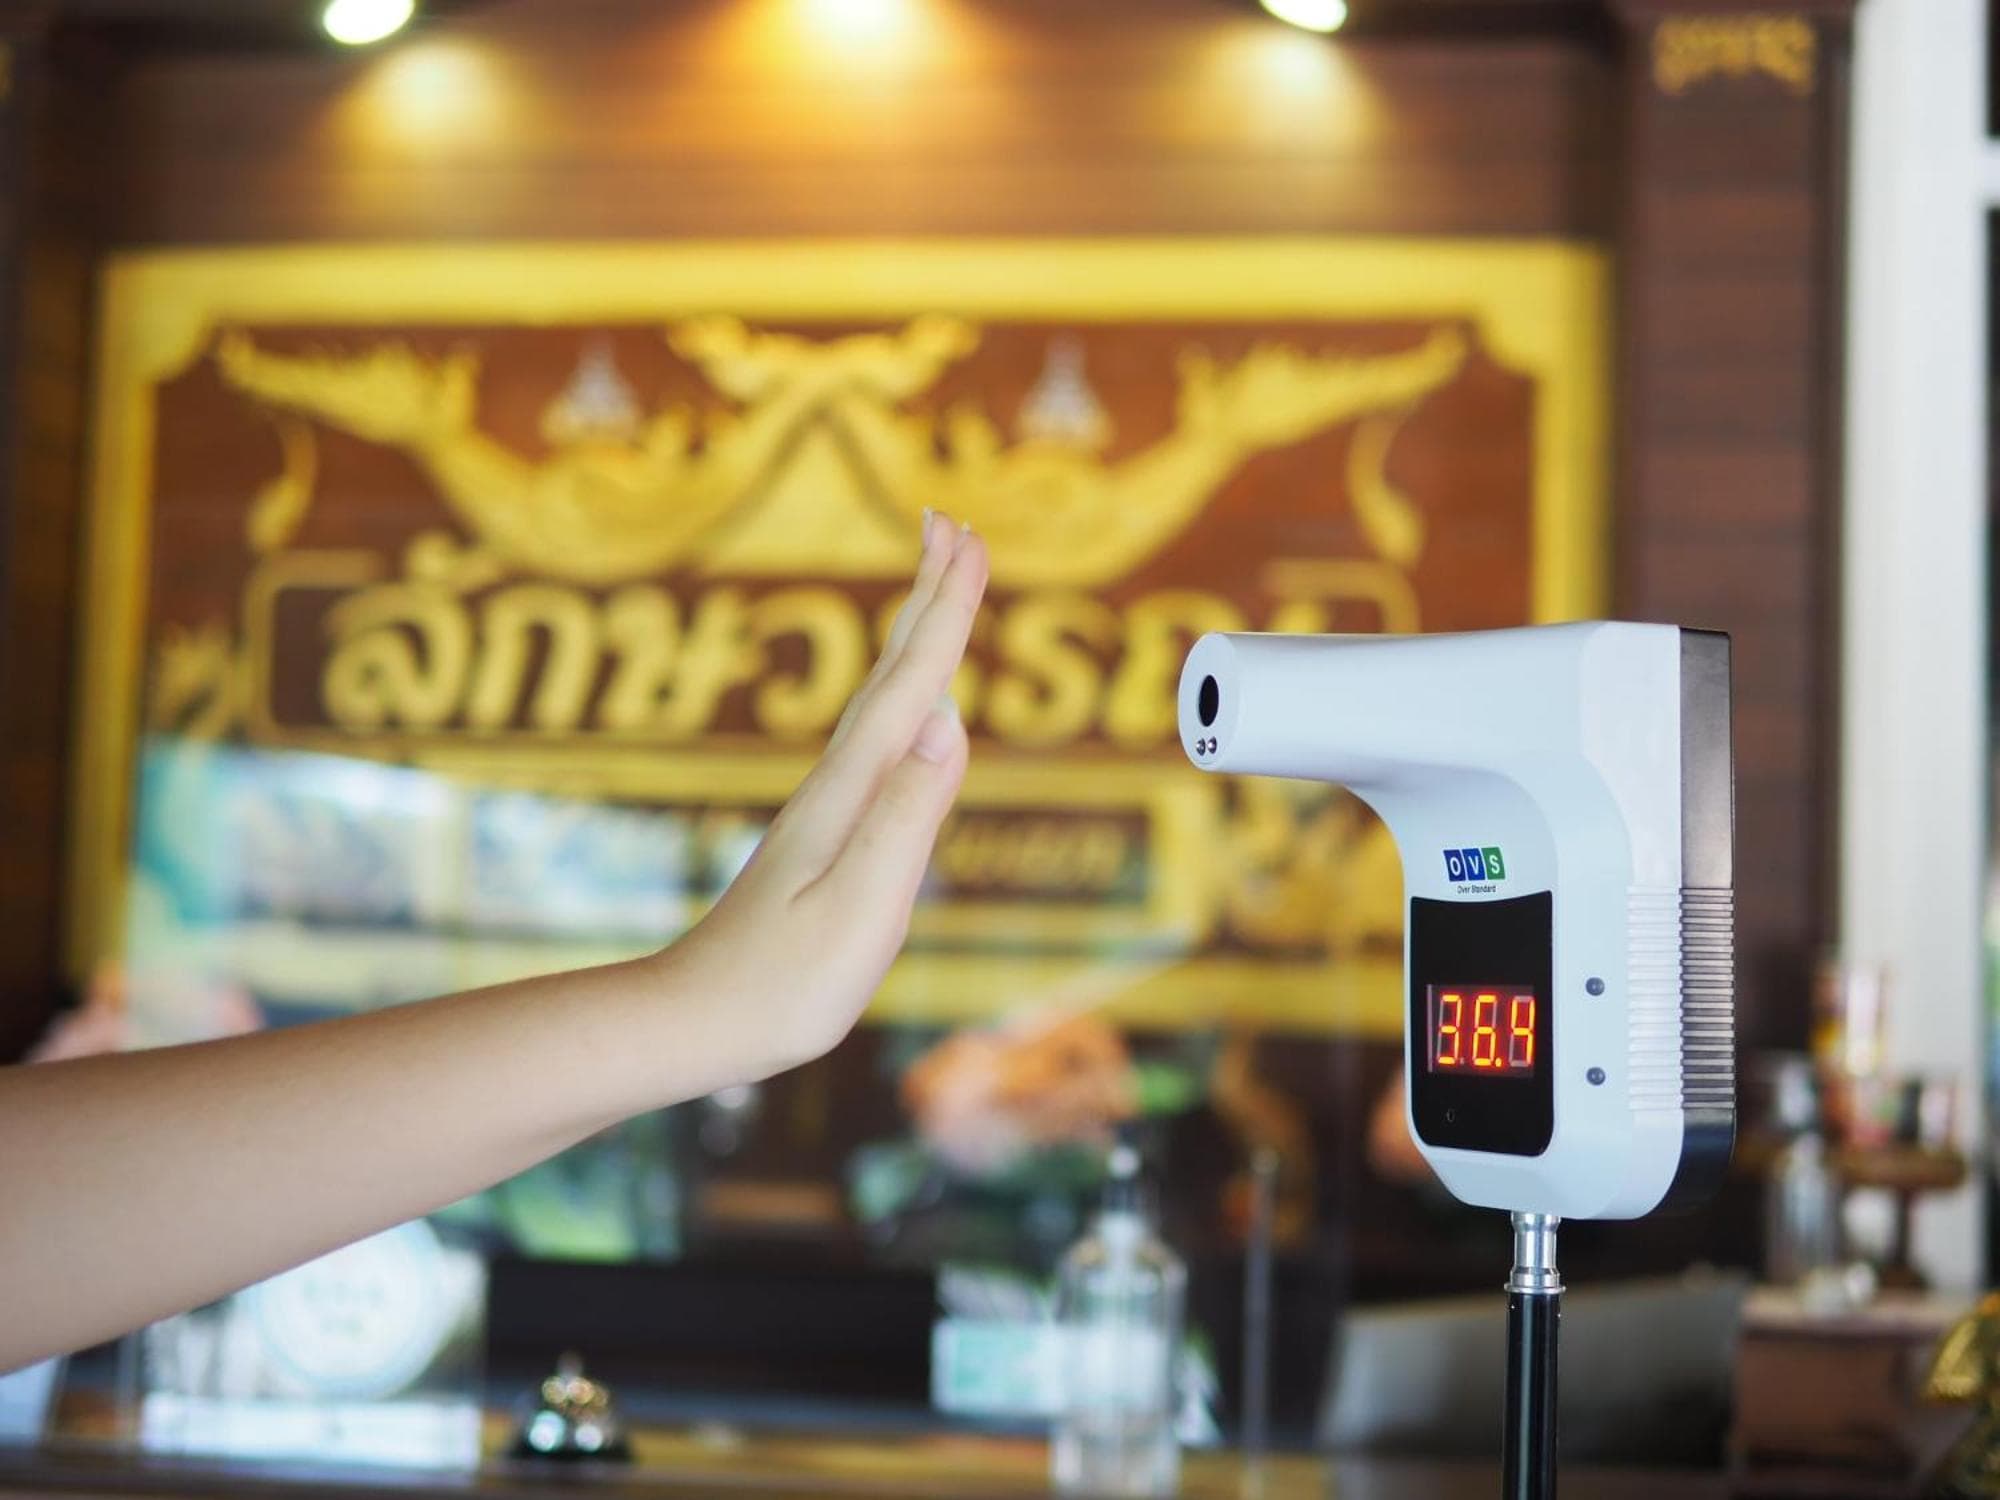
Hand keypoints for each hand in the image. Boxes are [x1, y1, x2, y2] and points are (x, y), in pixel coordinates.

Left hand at [660, 512, 988, 1076]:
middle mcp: (838, 786)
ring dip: (916, 639)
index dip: (946, 613)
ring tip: (940, 588)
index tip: (970, 540)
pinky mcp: (827, 835)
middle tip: (954, 522)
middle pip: (893, 674)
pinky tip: (912, 708)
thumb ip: (905, 818)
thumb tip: (951, 721)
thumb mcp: (859, 910)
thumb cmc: (781, 985)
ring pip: (883, 702)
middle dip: (929, 598)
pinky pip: (878, 741)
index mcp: (850, 794)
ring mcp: (829, 808)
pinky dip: (903, 699)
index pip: (912, 687)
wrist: (695, 1023)